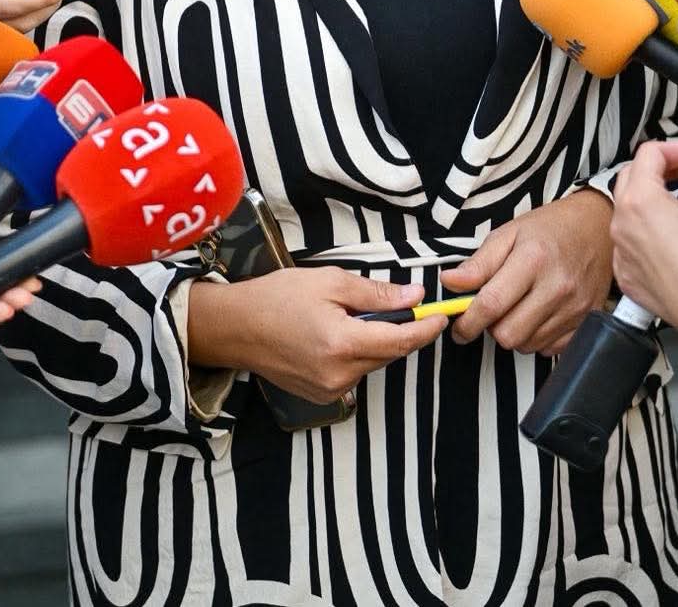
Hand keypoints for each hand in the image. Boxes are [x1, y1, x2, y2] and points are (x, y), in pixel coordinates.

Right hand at [189, 268, 446, 402]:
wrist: (235, 327)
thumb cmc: (278, 297)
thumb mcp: (330, 282)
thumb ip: (376, 293)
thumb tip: (415, 295)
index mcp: (343, 344)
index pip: (401, 341)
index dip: (426, 328)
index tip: (442, 315)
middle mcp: (339, 375)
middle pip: (388, 353)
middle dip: (400, 329)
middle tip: (400, 303)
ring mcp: (329, 390)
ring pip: (372, 363)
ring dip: (377, 341)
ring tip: (352, 314)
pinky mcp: (320, 396)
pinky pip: (354, 372)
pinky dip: (358, 353)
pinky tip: (338, 333)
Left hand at [438, 190, 612, 356]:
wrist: (597, 226)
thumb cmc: (550, 228)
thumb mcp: (509, 233)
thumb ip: (478, 263)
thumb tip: (450, 283)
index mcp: (532, 260)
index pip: (491, 304)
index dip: (468, 322)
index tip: (459, 327)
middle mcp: (557, 287)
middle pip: (508, 334)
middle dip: (492, 328)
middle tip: (493, 311)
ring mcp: (575, 307)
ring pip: (527, 345)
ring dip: (515, 332)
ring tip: (518, 307)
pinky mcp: (587, 321)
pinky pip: (550, 349)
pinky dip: (537, 338)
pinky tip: (538, 315)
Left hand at [611, 134, 677, 349]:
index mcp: (642, 201)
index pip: (650, 154)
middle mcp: (622, 223)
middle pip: (631, 177)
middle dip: (661, 168)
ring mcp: (621, 251)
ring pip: (628, 211)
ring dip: (652, 201)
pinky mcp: (626, 276)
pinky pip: (630, 244)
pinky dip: (648, 234)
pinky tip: (673, 239)